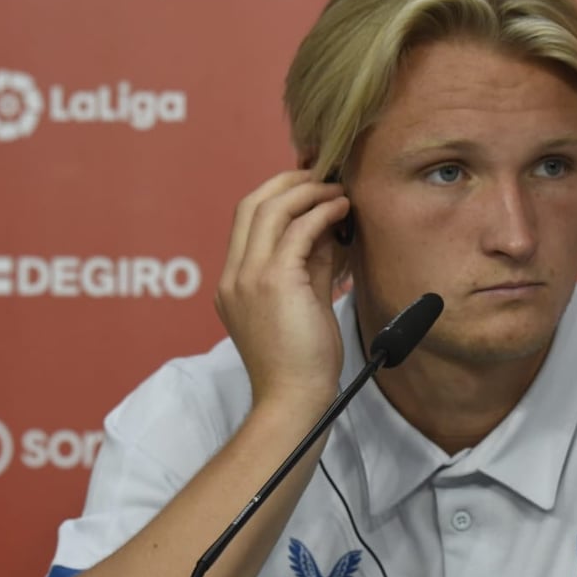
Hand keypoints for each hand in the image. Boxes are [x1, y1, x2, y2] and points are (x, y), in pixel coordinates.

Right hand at [214, 170, 350, 408]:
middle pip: (252, 203)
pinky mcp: (272, 282)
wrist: (295, 400)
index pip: (248, 219)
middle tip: (324, 175)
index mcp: (234, 282)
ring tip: (338, 189)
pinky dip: (321, 211)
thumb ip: (312, 264)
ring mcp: (248, 277)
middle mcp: (234, 276)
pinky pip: (297, 230)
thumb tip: (330, 228)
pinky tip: (342, 208)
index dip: (280, 194)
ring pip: (269, 208)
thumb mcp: (305, 302)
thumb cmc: (303, 362)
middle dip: (290, 181)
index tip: (312, 187)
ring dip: (308, 191)